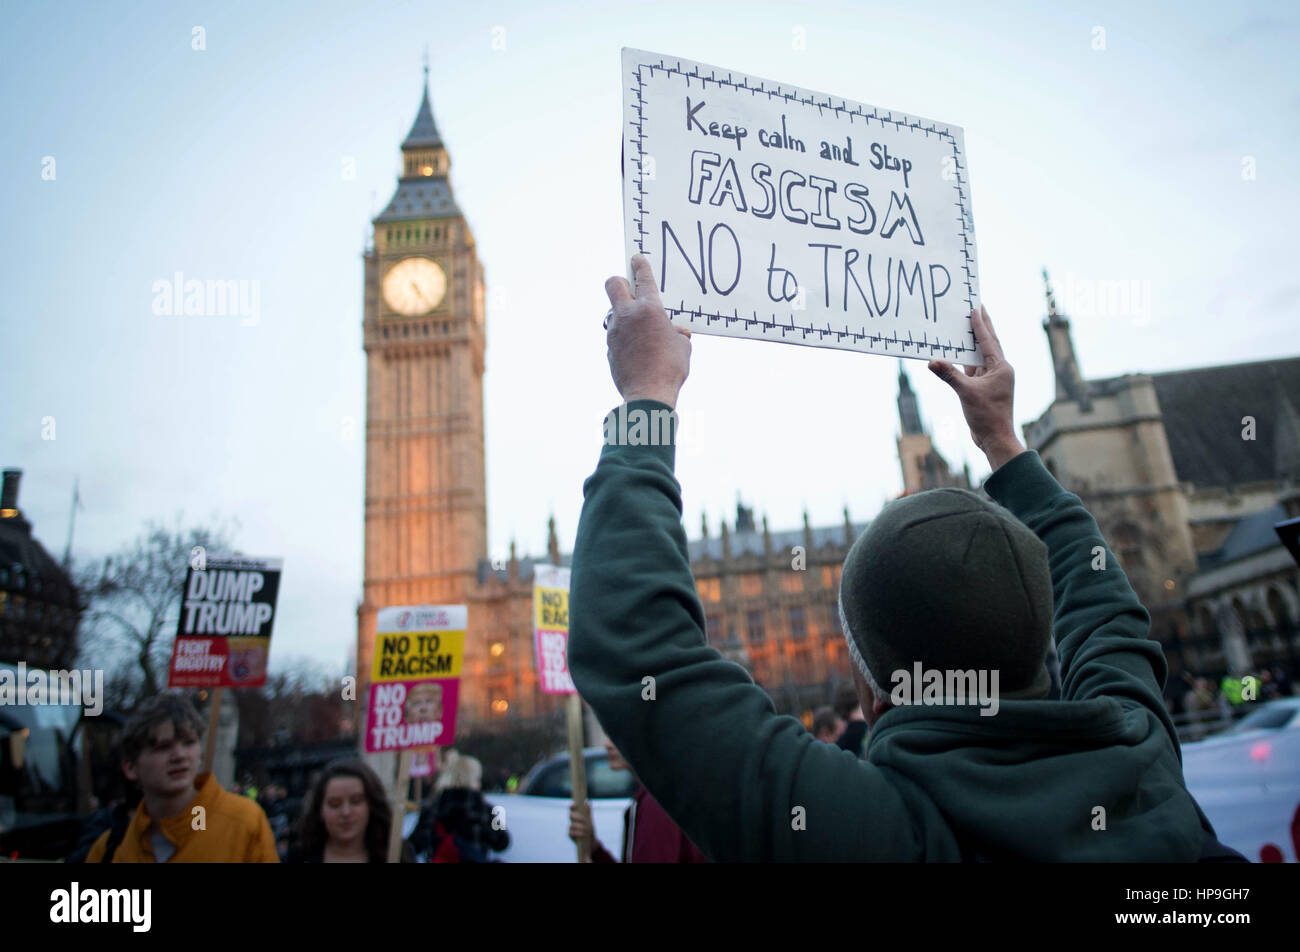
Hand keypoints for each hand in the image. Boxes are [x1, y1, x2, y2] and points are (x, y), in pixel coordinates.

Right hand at [567, 801, 593, 843]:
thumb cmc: (589, 829)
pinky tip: (583, 834)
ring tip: (586, 829)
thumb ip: (588, 812)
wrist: (591, 841)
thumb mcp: (590, 820)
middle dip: (577, 817)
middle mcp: (572, 821)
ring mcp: (571, 828)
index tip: (575, 805)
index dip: (572, 806)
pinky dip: (578, 833)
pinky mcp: (570, 835)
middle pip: (571, 816)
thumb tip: (587, 802)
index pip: (572, 809)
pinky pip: (571, 833)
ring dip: (580, 827)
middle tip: (584, 820)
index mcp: (576, 816)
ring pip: (572, 825)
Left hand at [605, 254, 690, 408]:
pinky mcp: (609, 349)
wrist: (648, 394)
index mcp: (649, 309)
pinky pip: (616, 336)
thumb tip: (677, 332)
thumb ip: (678, 333)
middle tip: (630, 288)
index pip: (642, 278)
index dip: (640, 265)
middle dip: (620, 281)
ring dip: (625, 316)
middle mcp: (627, 316)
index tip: (636, 258)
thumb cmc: (670, 368)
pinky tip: (638, 351)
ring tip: (641, 330)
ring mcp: (614, 332)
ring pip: (614, 313)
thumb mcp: (683, 347)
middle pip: (613, 284)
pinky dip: (625, 338)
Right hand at [928, 304, 1024, 471]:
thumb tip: (931, 361)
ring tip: (966, 326)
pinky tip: (957, 354)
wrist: (995, 439)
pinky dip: (965, 361)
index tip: (976, 308)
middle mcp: (999, 371)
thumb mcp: (966, 393)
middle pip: (988, 344)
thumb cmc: (987, 416)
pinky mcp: (984, 389)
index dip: (981, 324)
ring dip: (973, 343)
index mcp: (1001, 368)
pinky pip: (973, 370)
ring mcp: (992, 380)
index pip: (988, 341)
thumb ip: (949, 375)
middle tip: (978, 308)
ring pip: (979, 357)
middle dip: (983, 327)